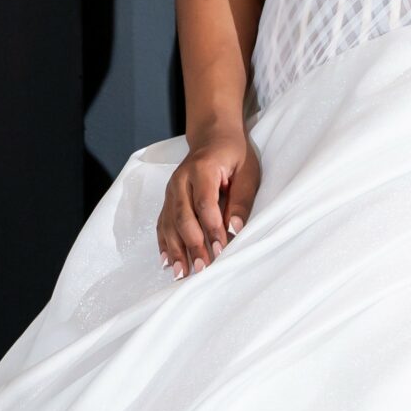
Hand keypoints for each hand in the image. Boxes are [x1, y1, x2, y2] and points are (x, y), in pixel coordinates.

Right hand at [158, 128, 260, 278]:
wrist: (212, 136)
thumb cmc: (234, 154)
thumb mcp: (247, 171)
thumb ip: (241, 199)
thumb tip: (236, 229)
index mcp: (202, 169)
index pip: (205, 204)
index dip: (212, 229)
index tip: (220, 250)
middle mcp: (180, 180)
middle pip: (183, 217)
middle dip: (192, 245)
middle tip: (201, 269)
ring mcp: (171, 190)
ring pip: (170, 223)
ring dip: (175, 250)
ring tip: (181, 274)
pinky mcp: (168, 199)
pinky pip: (163, 223)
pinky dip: (164, 243)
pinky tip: (167, 262)